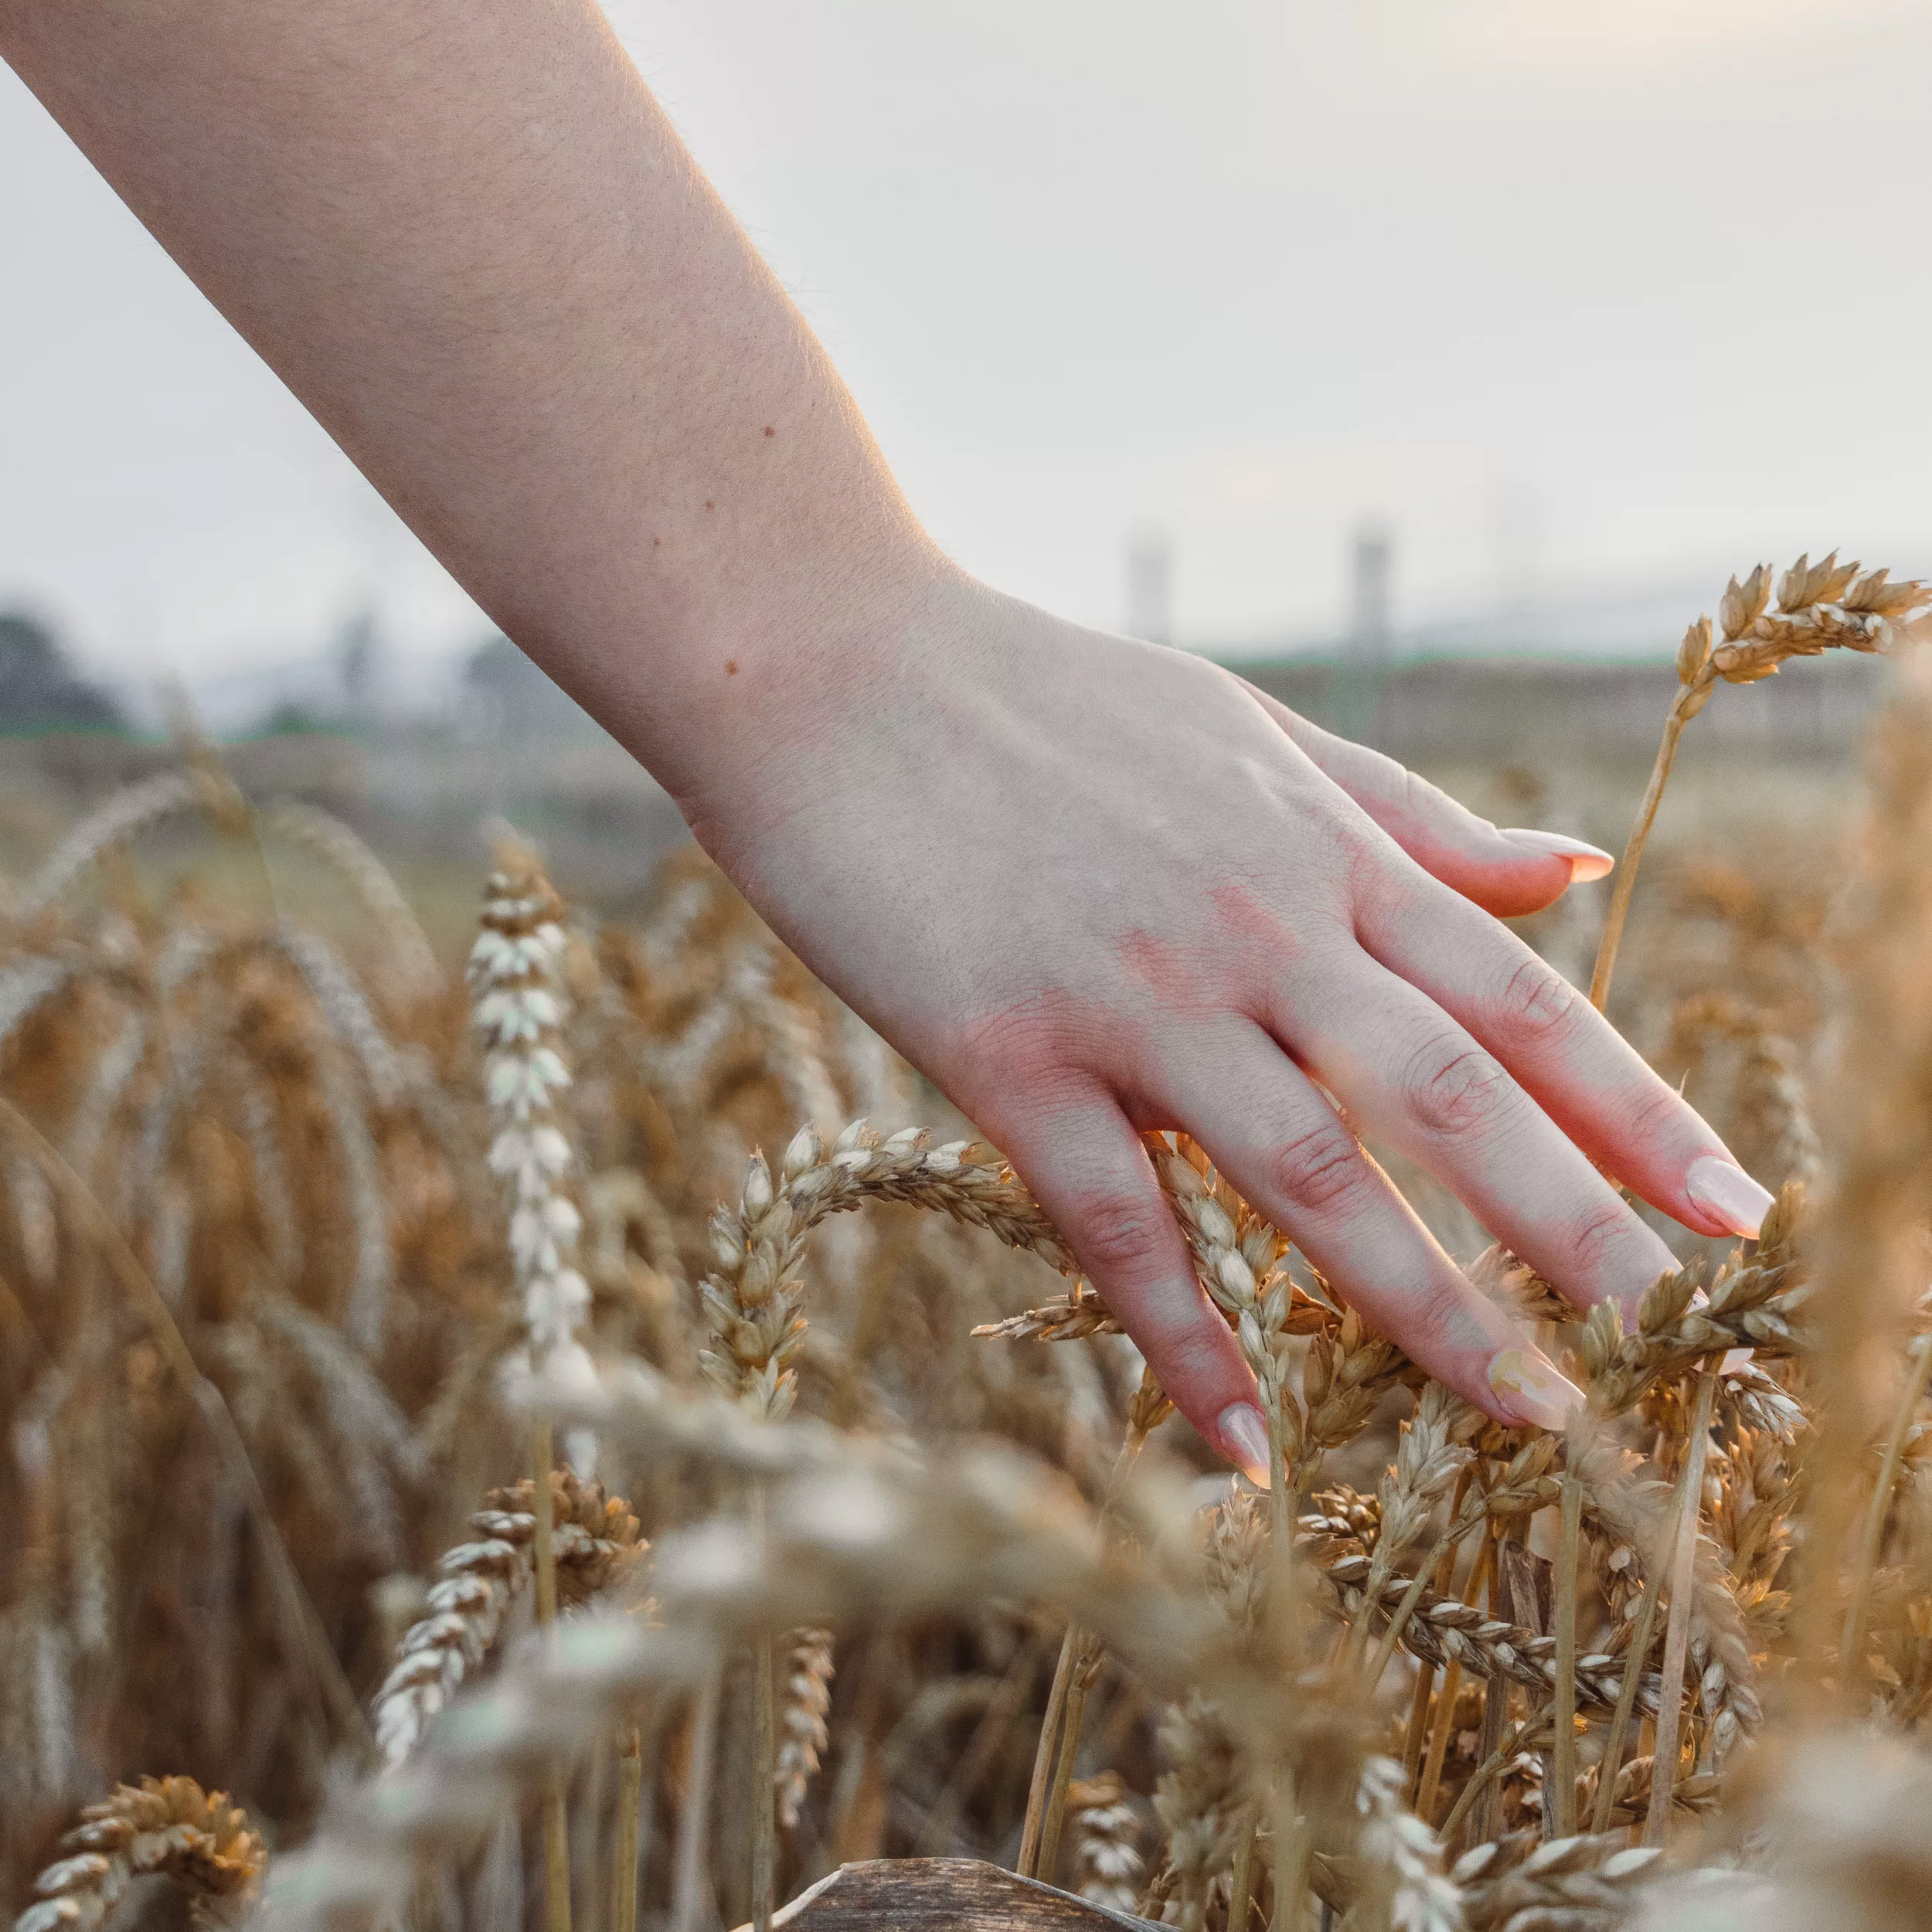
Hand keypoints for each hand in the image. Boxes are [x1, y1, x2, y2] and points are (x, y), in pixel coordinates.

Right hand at [687, 573, 1772, 1476]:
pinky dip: (1186, 1337)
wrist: (826, 660)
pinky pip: (1117, 1220)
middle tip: (1663, 1327)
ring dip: (1422, 1301)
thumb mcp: (1246, 730)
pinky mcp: (1001, 1050)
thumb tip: (1572, 866)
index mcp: (1313, 845)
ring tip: (1519, 1403)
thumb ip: (1405, 814)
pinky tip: (1244, 1443)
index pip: (1512, 993)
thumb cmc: (1037, 696)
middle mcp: (1248, 923)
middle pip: (1445, 1093)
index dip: (1632, 1104)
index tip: (1731, 1201)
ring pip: (1306, 1173)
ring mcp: (1126, 992)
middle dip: (1570, 1218)